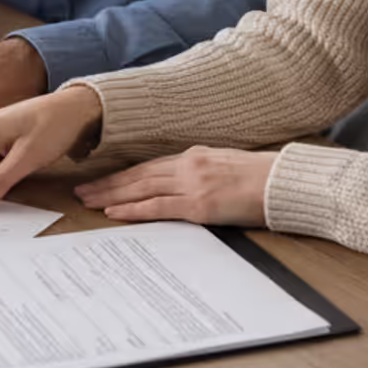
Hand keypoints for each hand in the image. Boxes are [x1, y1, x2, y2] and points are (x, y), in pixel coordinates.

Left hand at [73, 147, 275, 226]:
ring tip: (88, 201)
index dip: (123, 174)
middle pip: (138, 175)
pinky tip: (113, 212)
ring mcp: (192, 184)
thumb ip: (203, 173)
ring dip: (111, 195)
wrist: (285, 183)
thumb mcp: (227, 167)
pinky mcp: (199, 205)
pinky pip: (158, 207)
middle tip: (82, 190)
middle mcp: (188, 166)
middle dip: (108, 183)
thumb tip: (185, 186)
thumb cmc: (263, 179)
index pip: (150, 166)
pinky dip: (133, 209)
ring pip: (141, 189)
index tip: (103, 179)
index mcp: (195, 156)